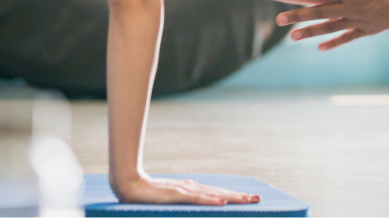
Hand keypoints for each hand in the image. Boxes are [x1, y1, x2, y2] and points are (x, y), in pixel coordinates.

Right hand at [113, 174, 259, 204]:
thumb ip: (184, 200)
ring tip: (248, 201)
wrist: (130, 185)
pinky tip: (222, 202)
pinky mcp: (177, 195)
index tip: (250, 198)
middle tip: (258, 199)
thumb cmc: (149, 195)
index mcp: (193, 189)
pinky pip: (197, 199)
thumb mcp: (171, 199)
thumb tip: (199, 203)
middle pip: (221, 193)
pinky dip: (211, 200)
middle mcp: (193, 187)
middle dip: (241, 197)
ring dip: (232, 198)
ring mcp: (186, 190)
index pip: (218, 193)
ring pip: (214, 195)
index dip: (235, 196)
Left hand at [276, 0, 388, 50]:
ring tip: (293, 37)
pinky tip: (321, 47)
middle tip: (279, 19)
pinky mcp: (369, 29)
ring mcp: (360, 20)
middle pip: (319, 12)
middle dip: (297, 15)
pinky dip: (334, 42)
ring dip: (311, 32)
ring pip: (330, 28)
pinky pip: (348, 37)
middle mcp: (351, 7)